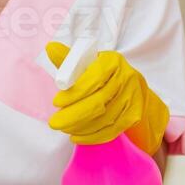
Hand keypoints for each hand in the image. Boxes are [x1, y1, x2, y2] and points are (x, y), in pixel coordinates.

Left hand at [45, 41, 170, 154]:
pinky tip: (77, 136)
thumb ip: (68, 59)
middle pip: (98, 101)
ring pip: (104, 119)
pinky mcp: (133, 116)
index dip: (74, 92)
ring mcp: (132, 98)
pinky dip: (92, 136)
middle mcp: (126, 78)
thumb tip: (50, 48)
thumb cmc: (102, 74)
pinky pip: (111, 130)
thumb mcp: (87, 63)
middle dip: (73, 115)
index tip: (56, 102)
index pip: (94, 78)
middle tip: (54, 123)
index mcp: (112, 61)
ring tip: (64, 128)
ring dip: (80, 127)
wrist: (132, 88)